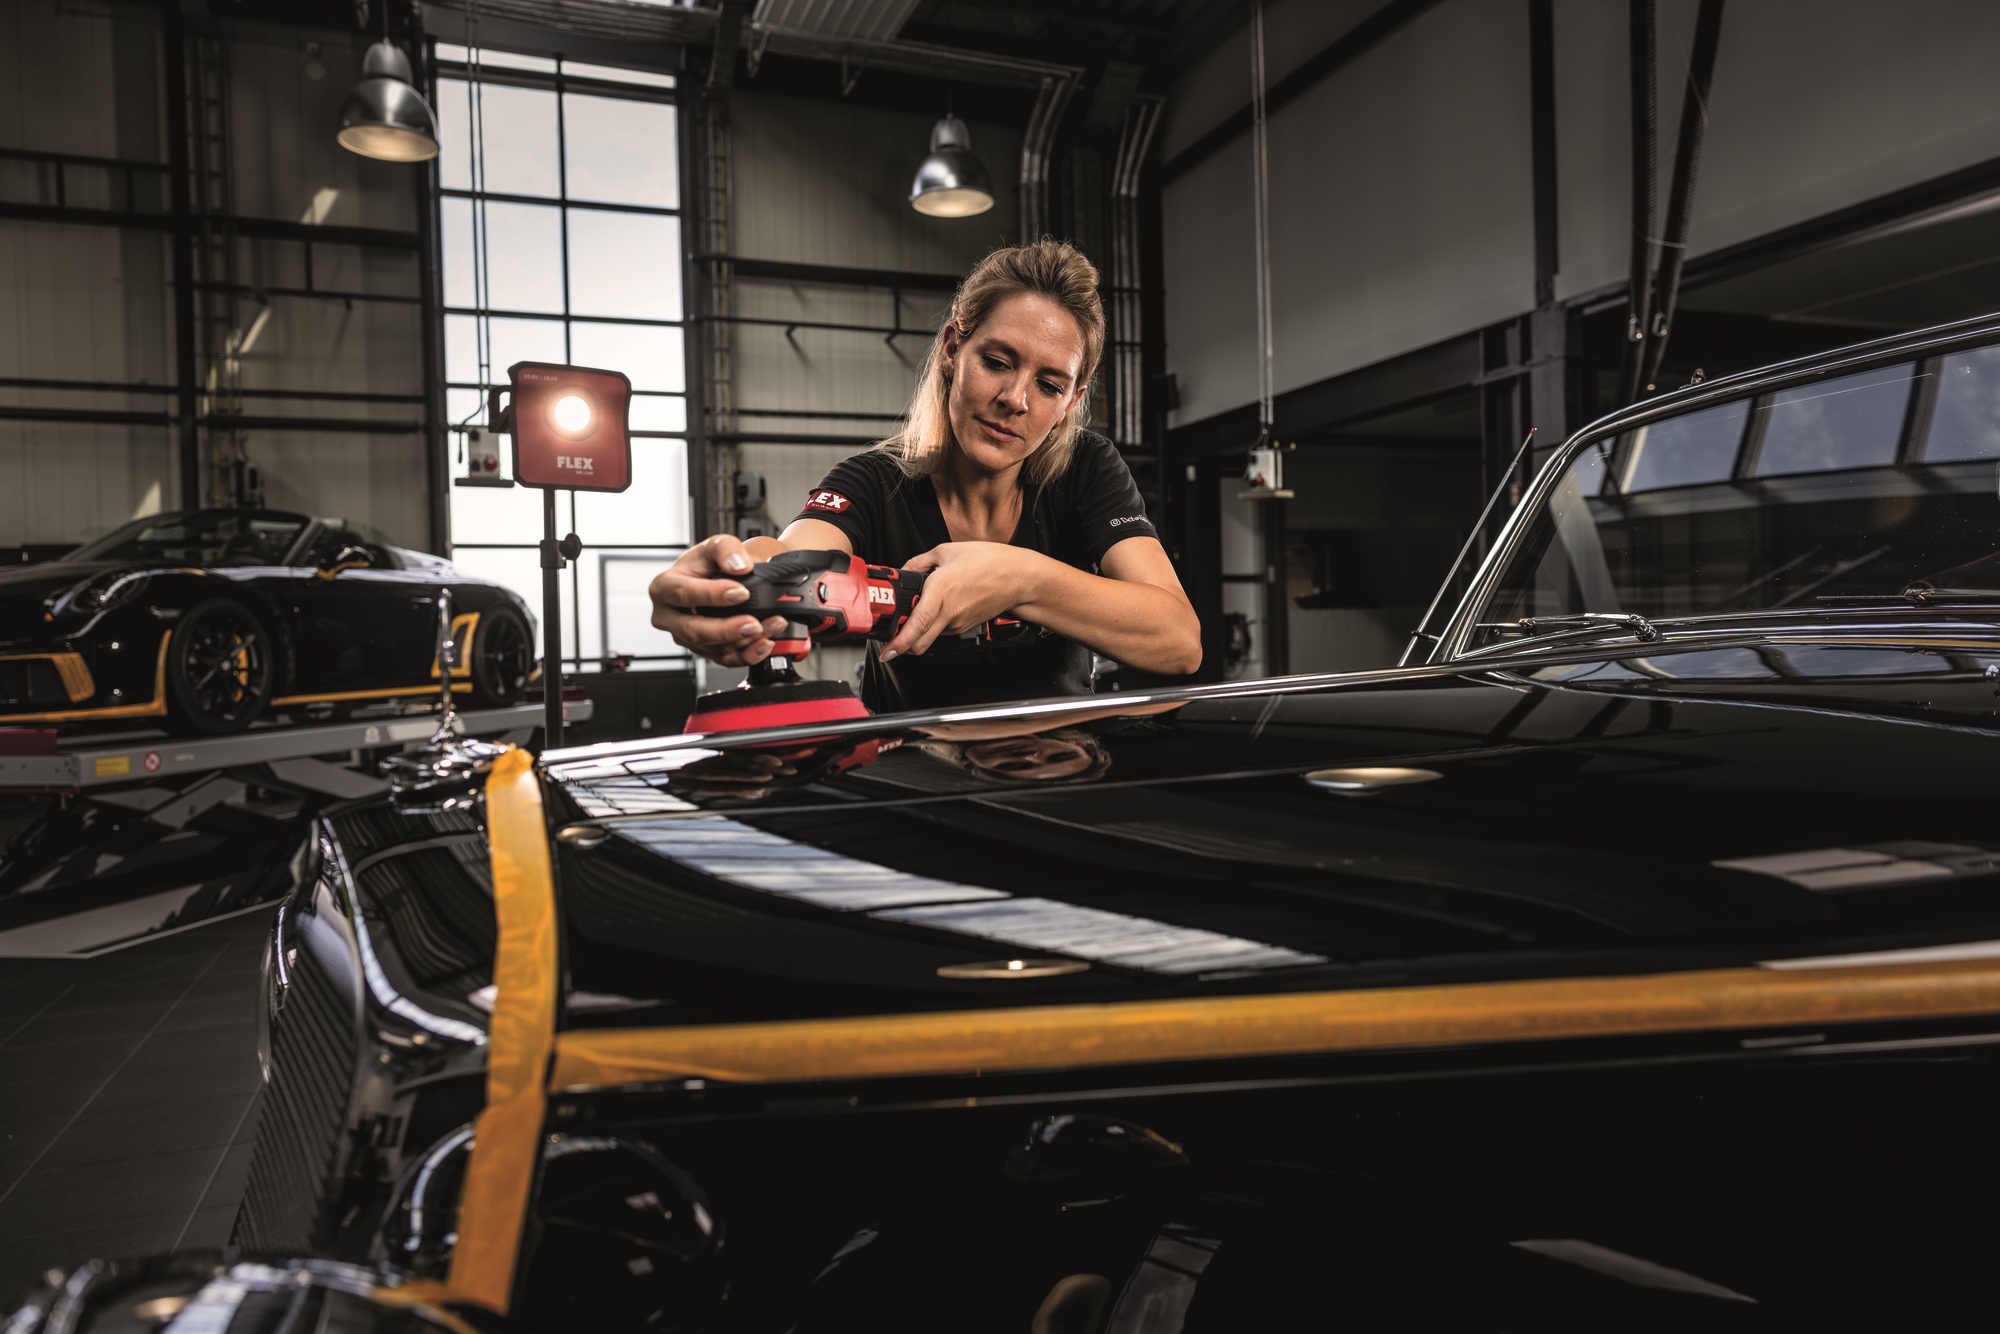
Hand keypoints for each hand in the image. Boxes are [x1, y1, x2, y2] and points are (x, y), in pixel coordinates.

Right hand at [648, 534, 787, 665]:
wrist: (716, 578)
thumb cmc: (707, 563)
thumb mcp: (714, 545)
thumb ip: (726, 549)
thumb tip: (738, 565)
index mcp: (664, 587)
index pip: (683, 594)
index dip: (712, 595)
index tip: (741, 592)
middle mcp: (669, 616)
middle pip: (693, 630)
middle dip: (727, 629)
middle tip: (754, 623)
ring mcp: (686, 637)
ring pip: (713, 647)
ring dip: (746, 640)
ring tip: (771, 625)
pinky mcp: (704, 650)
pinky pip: (725, 659)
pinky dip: (749, 654)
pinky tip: (765, 643)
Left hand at [883, 541, 1042, 658]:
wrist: (1019, 577)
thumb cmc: (990, 561)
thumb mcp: (948, 551)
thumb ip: (920, 562)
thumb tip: (905, 570)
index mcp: (940, 589)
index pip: (916, 625)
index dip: (898, 642)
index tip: (885, 650)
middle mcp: (948, 611)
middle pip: (919, 643)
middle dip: (901, 648)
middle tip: (889, 644)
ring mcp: (958, 622)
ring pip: (930, 637)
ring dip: (918, 633)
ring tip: (915, 615)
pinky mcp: (966, 626)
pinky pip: (943, 630)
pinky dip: (934, 626)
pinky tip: (936, 610)